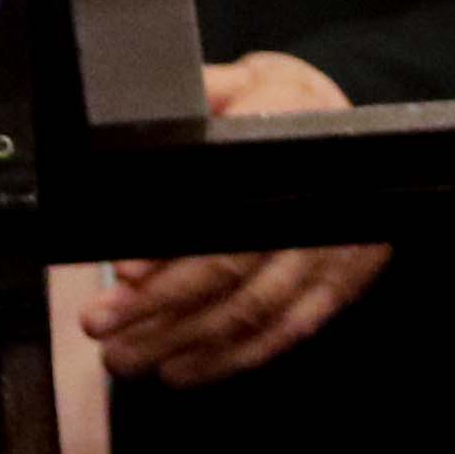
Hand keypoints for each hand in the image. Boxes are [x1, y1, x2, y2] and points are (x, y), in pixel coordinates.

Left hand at [87, 52, 389, 386]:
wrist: (354, 126)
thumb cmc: (277, 106)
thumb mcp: (236, 84)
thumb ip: (191, 103)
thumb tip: (130, 133)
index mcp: (279, 137)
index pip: (219, 201)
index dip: (170, 244)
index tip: (124, 271)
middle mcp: (311, 196)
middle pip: (230, 264)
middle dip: (160, 305)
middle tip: (101, 327)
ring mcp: (333, 244)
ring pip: (254, 309)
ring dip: (188, 341)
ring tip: (130, 358)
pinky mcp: (344, 280)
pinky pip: (288, 330)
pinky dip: (236, 357)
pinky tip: (187, 369)